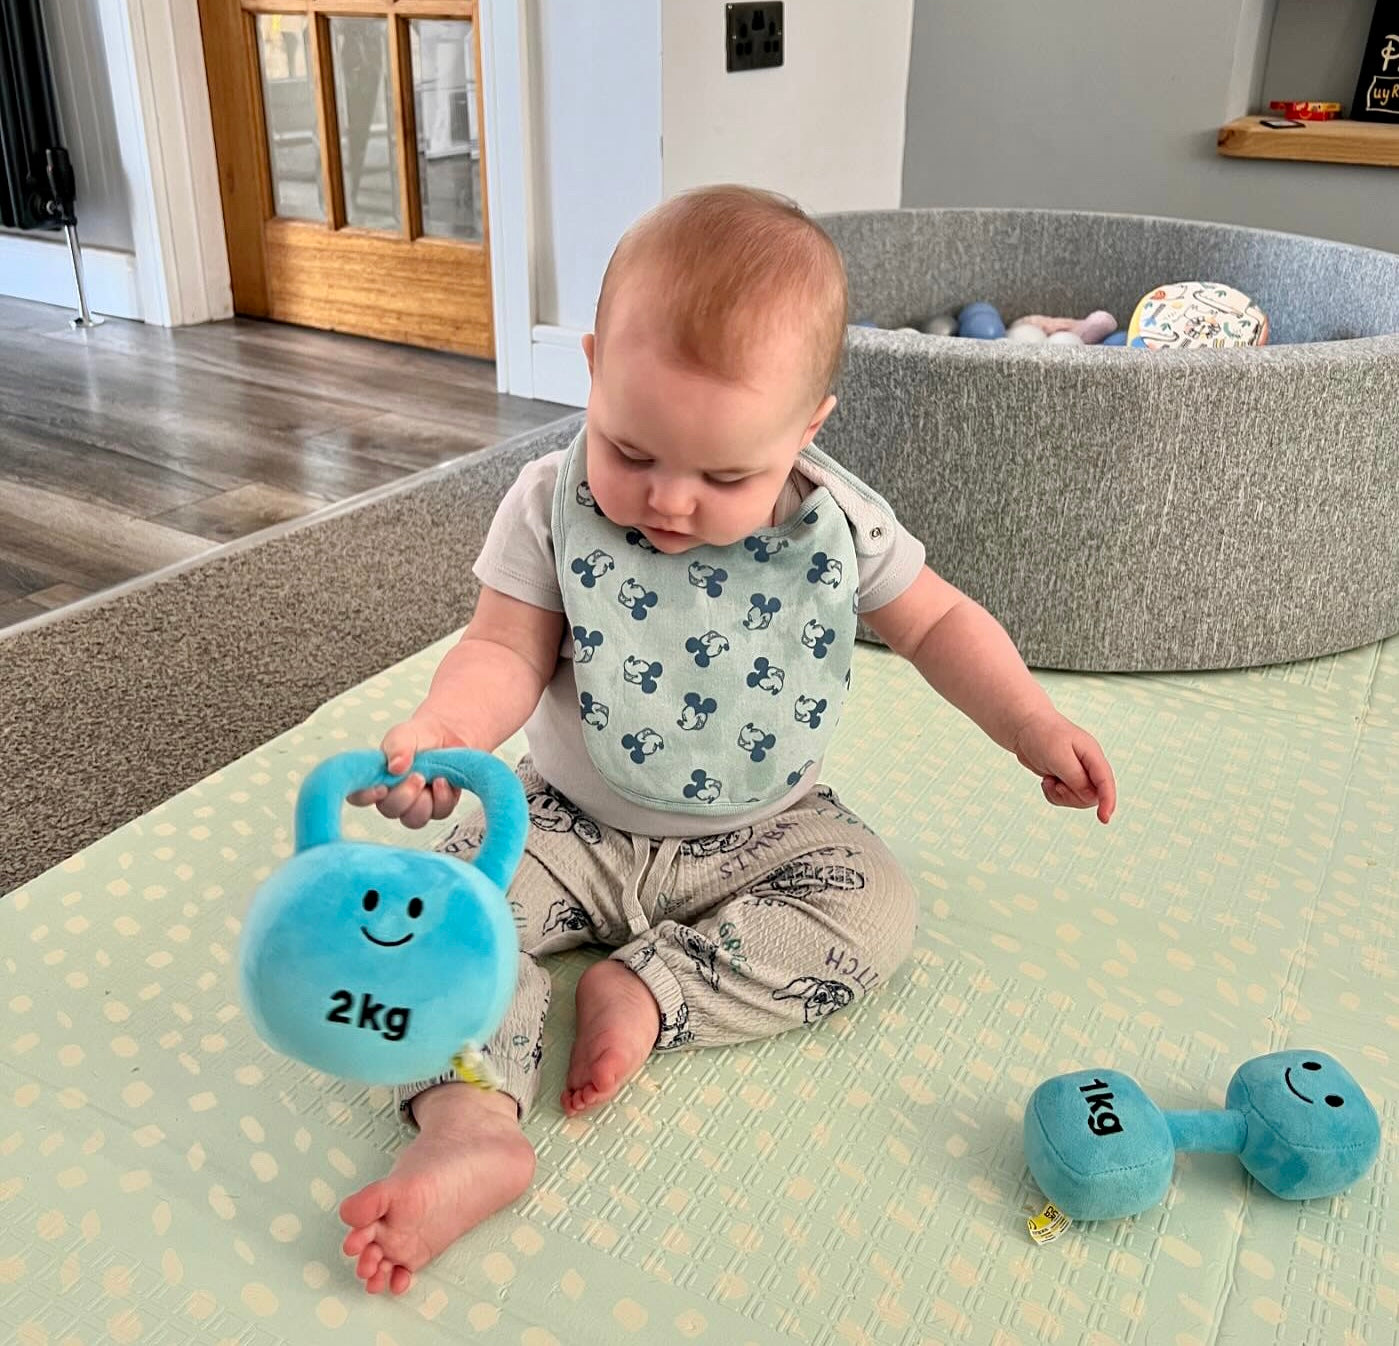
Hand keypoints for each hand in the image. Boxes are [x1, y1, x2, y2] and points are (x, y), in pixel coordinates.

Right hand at [346, 711, 464, 828]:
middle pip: (389, 810)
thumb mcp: (404, 735)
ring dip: (424, 802)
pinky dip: (443, 798)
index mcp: (376, 779)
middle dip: (404, 795)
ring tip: (433, 778)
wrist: (448, 735)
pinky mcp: (437, 807)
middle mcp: (392, 796)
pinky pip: (439, 813)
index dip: (366, 797)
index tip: (382, 787)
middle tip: (418, 776)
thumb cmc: (418, 737)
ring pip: (413, 819)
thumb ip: (397, 748)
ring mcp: (415, 805)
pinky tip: (444, 781)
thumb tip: (395, 767)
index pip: (359, 796)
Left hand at [1011, 709, 1116, 823]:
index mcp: (1092, 755)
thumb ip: (1076, 778)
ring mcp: (1078, 773)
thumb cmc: (1042, 735)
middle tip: (1055, 784)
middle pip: (1092, 796)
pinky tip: (1046, 781)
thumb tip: (1090, 799)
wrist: (1024, 726)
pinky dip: (1053, 795)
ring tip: (1048, 779)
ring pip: (1078, 800)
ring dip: (1061, 796)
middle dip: (1072, 797)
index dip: (1108, 801)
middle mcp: (1089, 766)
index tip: (1104, 819)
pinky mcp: (1066, 779)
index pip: (1106, 782)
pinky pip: (1065, 799)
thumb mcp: (1058, 757)